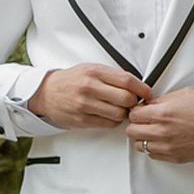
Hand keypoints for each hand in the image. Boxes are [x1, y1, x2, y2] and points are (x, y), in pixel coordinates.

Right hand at [26, 64, 151, 128]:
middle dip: (134, 102)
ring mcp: (85, 105)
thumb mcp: (91, 69)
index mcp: (95, 72)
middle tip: (133, 102)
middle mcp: (90, 88)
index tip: (147, 93)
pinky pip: (108, 124)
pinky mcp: (82, 120)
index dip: (142, 88)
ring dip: (124, 113)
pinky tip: (109, 115)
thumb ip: (112, 76)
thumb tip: (136, 84)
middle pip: (126, 99)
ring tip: (120, 109)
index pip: (127, 81)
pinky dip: (114, 121)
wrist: (46, 93)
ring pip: (119, 114)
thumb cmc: (71, 81)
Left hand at [125, 87, 193, 162]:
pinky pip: (152, 155)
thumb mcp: (184, 95)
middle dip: (137, 124)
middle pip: (131, 131)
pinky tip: (163, 140)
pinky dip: (154, 148)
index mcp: (163, 113)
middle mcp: (162, 132)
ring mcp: (167, 147)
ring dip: (144, 137)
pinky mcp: (173, 157)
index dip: (136, 110)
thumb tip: (150, 104)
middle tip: (145, 121)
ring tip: (154, 131)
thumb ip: (162, 100)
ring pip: (139, 145)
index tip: (141, 110)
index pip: (133, 114)